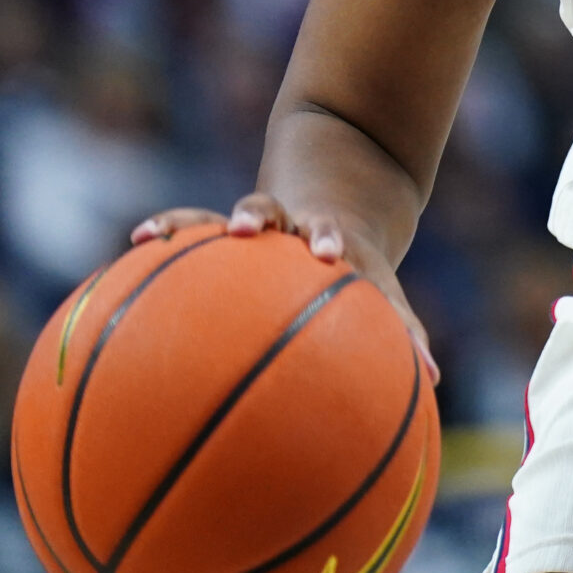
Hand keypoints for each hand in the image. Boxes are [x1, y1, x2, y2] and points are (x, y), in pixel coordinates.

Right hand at [133, 194, 439, 384]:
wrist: (340, 194)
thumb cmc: (360, 267)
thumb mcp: (381, 288)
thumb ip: (402, 328)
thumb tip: (435, 378)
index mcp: (333, 242)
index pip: (336, 237)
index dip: (332, 243)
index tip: (330, 254)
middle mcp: (292, 226)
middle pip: (278, 212)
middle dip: (263, 217)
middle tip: (250, 228)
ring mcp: (258, 224)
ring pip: (221, 213)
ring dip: (195, 223)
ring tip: (159, 233)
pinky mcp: (225, 227)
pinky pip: (192, 226)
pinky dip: (168, 229)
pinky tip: (137, 241)